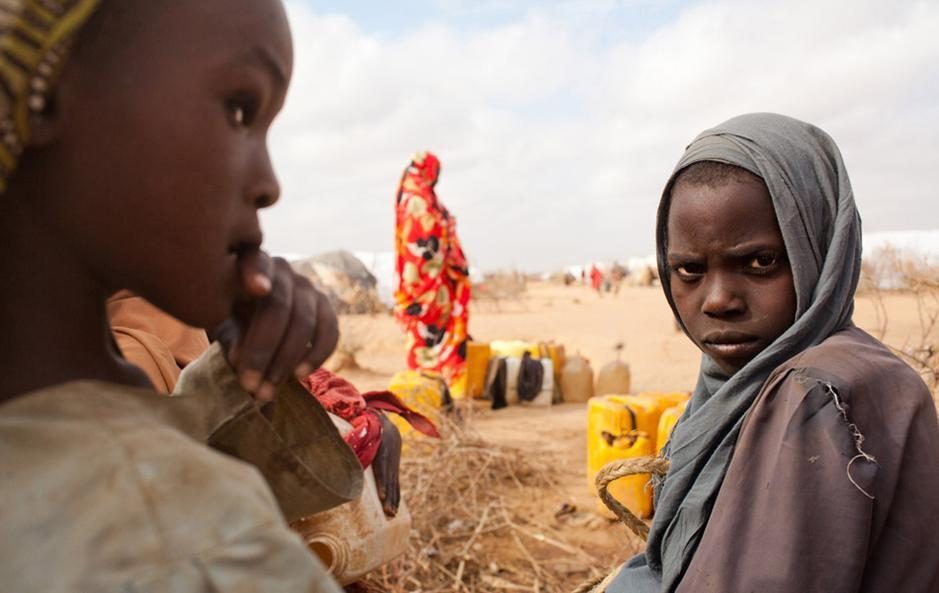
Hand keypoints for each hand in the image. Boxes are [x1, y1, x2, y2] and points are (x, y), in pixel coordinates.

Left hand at [213, 250, 338, 402]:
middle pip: (279, 306)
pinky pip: (329, 331)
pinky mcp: (325, 307)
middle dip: (263, 350)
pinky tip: (299, 376)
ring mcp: (308, 288)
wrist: (253, 312)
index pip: (255, 261)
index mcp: (249, 264)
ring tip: (267, 391)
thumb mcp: (221, 320)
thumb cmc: (229, 313)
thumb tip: (239, 360)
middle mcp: (283, 270)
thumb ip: (229, 334)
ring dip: (285, 361)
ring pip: (304, 322)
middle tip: (249, 385)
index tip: (258, 290)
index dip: (257, 273)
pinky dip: (316, 356)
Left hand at [372, 412, 401, 516]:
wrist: (388, 424)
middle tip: (388, 512)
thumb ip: (365, 416)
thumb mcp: (370, 416)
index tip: (382, 496)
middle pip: (391, 480)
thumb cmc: (372, 420)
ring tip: (391, 515)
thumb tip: (359, 410)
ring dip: (394, 501)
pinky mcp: (394, 469)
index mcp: (385, 446)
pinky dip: (395, 497)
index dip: (383, 482)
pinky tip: (394, 510)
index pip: (384, 468)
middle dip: (390, 497)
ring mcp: (394, 464)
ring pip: (395, 484)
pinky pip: (396, 485)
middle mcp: (392, 457)